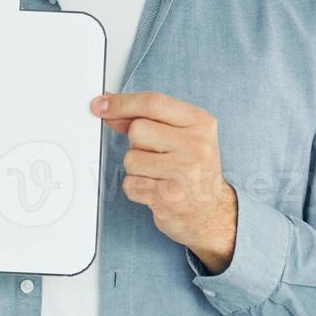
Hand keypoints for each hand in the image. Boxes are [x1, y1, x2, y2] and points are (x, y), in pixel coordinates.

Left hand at [91, 91, 237, 272]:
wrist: (213, 213)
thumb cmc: (194, 170)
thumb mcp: (181, 135)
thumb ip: (147, 119)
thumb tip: (110, 108)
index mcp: (201, 122)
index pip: (153, 103)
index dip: (122, 103)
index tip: (102, 105)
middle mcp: (196, 145)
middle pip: (137, 130)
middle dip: (137, 143)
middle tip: (157, 156)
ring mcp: (184, 172)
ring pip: (130, 158)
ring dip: (137, 169)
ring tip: (159, 175)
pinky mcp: (169, 197)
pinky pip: (130, 184)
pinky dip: (136, 188)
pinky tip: (156, 190)